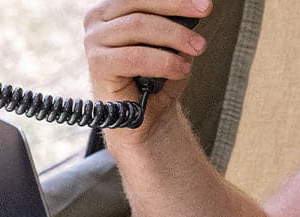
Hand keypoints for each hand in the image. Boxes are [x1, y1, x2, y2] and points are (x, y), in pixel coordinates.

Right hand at [83, 0, 210, 136]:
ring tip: (197, 48)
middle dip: (176, 6)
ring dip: (174, 36)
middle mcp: (98, 20)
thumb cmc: (156, 81)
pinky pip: (135, 56)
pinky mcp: (98, 64)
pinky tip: (180, 69)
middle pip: (139, 2)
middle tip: (204, 11)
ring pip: (138, 26)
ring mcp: (94, 41)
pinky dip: (162, 62)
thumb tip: (189, 8)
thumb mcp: (168, 44)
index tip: (202, 2)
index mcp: (113, 9)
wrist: (145, 122)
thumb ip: (171, 22)